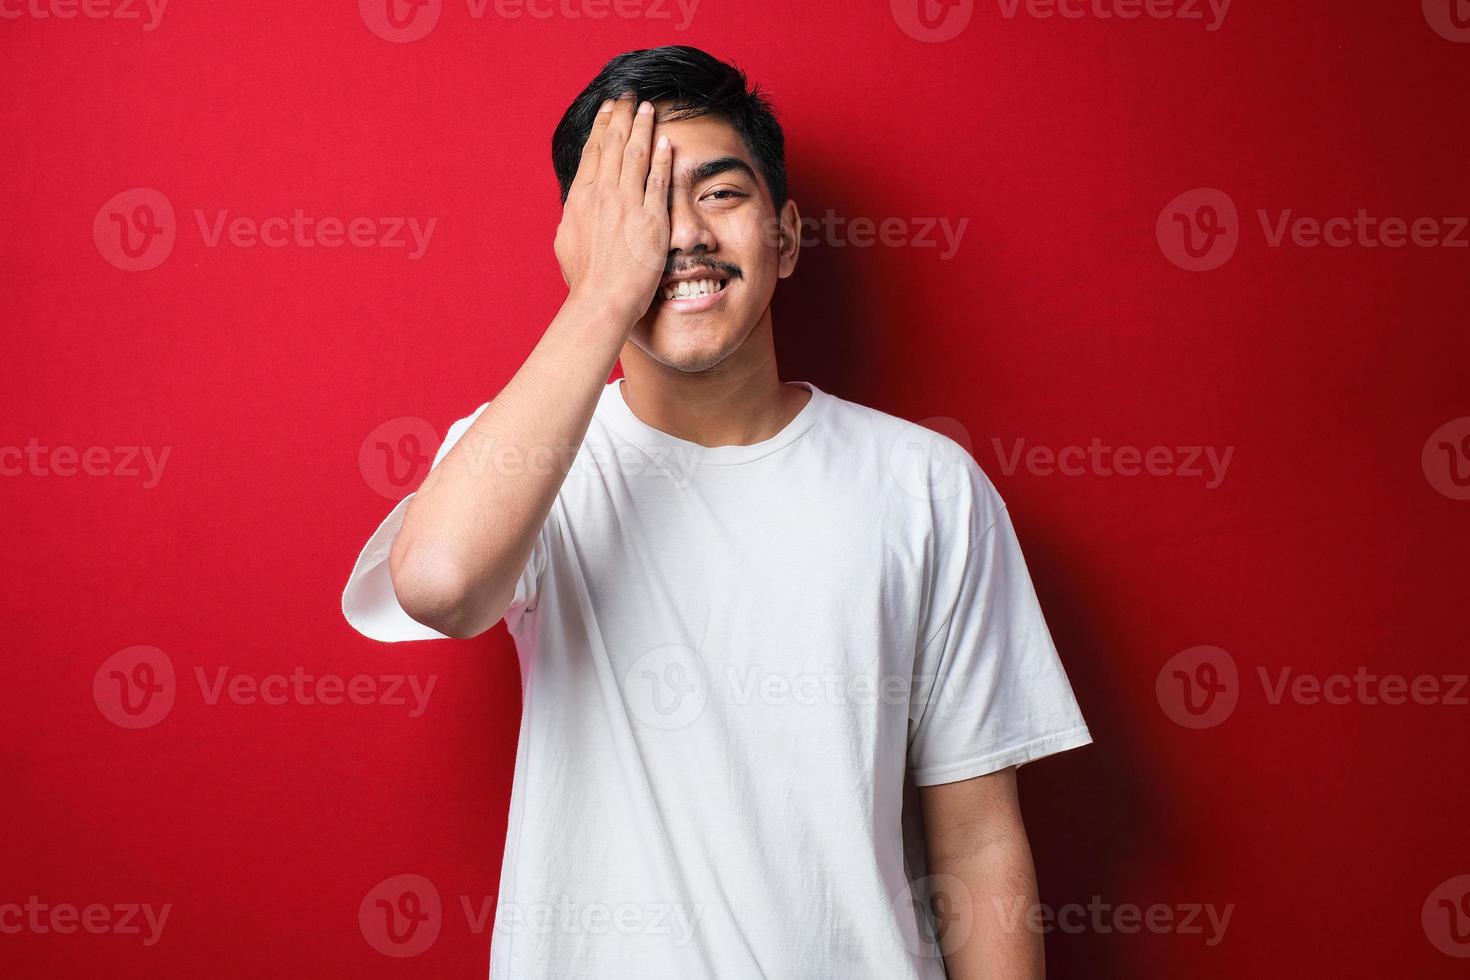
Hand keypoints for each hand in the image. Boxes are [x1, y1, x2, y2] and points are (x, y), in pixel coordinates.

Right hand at [554, 94, 672, 324]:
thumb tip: (574, 208)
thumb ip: (573, 218)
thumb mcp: (566, 242)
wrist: (602, 298)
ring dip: (642, 127)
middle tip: (628, 95)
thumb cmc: (584, 280)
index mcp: (580, 198)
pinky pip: (658, 179)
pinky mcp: (651, 217)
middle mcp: (602, 194)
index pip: (592, 153)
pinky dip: (662, 157)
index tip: (607, 109)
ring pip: (635, 154)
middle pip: (613, 144)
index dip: (600, 127)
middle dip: (621, 115)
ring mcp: (627, 204)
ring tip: (648, 107)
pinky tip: (666, 141)